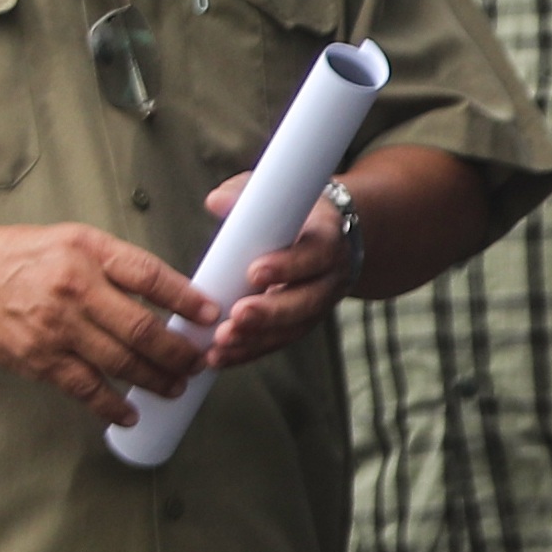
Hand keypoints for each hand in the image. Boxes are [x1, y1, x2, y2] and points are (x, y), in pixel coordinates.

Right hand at [0, 222, 215, 426]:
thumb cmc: (27, 257)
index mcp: (88, 253)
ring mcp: (55, 328)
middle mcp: (74, 289)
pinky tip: (131, 412)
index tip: (212, 316)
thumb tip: (177, 296)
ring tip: (178, 386)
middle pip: (141, 328)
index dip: (187, 300)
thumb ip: (122, 264)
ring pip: (120, 362)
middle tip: (201, 362)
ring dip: (156, 379)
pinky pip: (84, 388)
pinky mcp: (38, 359)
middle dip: (179, 351)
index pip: (150, 277)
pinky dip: (112, 405)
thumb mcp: (77, 241)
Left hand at [197, 173, 350, 369]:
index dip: (287, 266)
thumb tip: (216, 202)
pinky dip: (248, 351)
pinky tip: (219, 357)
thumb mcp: (279, 196)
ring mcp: (317, 306)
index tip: (254, 272)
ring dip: (256, 339)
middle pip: (306, 302)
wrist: (335, 239)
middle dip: (271, 312)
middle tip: (238, 316)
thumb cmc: (297, 213)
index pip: (313, 256)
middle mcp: (329, 279)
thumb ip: (247, 195)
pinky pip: (277, 342)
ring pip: (292, 328)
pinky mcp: (300, 324)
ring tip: (221, 343)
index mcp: (327, 241)